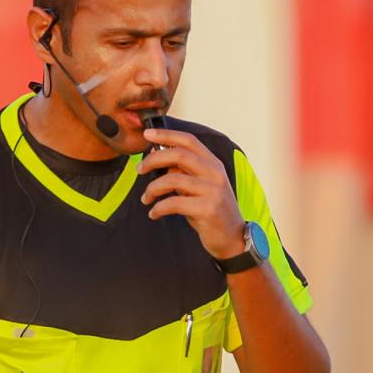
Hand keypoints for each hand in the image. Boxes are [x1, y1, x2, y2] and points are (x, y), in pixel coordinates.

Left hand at [138, 128, 244, 259]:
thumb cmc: (210, 211)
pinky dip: (158, 208)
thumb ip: (182, 172)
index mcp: (213, 164)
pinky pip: (173, 203)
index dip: (166, 134)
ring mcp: (212, 191)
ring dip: (152, 188)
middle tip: (139, 169)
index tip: (147, 134)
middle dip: (154, 159)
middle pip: (179, 155)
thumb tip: (157, 156)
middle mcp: (215, 174)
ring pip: (172, 179)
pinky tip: (154, 214)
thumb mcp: (199, 187)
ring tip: (146, 198)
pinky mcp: (207, 209)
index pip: (189, 140)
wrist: (232, 238)